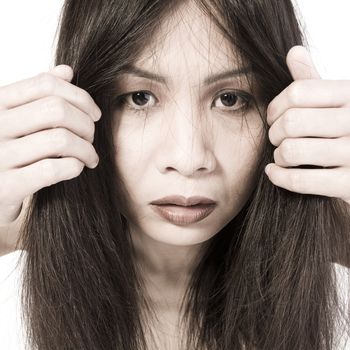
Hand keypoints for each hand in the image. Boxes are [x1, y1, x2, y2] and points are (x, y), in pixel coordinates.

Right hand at [0, 65, 100, 225]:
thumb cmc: (11, 152)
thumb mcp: (18, 119)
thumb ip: (38, 94)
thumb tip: (66, 70)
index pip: (46, 84)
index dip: (80, 97)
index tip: (94, 114)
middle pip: (57, 110)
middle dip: (86, 124)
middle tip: (91, 138)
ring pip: (60, 140)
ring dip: (86, 149)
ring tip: (89, 156)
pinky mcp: (7, 186)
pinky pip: (53, 169)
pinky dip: (74, 167)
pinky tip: (77, 168)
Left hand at [265, 45, 349, 204]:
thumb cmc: (349, 130)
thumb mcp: (339, 102)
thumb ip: (314, 82)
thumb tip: (293, 52)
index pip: (297, 92)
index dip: (275, 106)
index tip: (272, 117)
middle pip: (290, 122)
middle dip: (274, 133)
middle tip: (276, 138)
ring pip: (291, 151)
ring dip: (278, 155)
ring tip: (281, 155)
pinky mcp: (349, 184)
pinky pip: (299, 181)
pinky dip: (279, 177)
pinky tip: (274, 172)